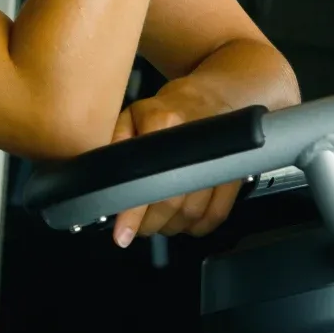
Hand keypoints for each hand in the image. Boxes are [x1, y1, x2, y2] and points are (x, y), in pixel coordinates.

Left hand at [108, 77, 247, 247]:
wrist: (209, 98)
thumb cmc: (164, 110)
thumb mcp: (131, 116)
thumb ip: (115, 144)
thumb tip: (101, 182)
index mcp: (163, 121)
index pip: (146, 177)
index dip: (133, 212)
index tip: (122, 235)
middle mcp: (192, 141)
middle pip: (170, 203)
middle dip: (149, 224)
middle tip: (137, 226)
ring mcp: (216, 159)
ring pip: (192, 213)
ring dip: (171, 227)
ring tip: (158, 219)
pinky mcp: (233, 172)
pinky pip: (216, 215)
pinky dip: (197, 226)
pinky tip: (183, 219)